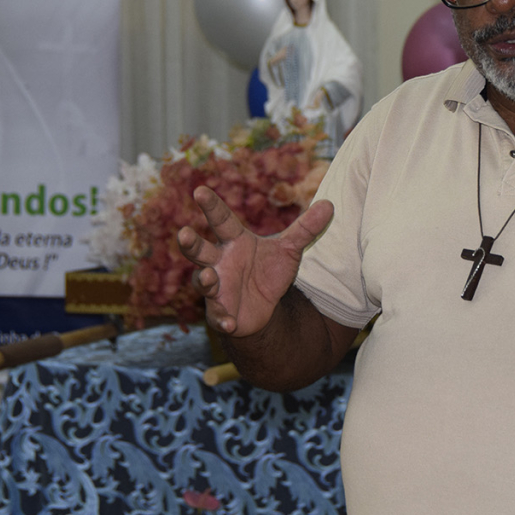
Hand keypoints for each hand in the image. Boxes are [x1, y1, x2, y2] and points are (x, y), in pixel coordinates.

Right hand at [177, 185, 333, 336]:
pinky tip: (229, 323)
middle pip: (199, 249)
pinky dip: (222, 319)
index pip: (221, 220)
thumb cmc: (268, 271)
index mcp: (234, 241)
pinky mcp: (220, 313)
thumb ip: (306, 229)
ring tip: (210, 277)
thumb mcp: (289, 250)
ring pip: (203, 281)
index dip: (211, 206)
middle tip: (183, 233)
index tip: (199, 190)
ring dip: (204, 280)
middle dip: (190, 243)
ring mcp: (216, 288)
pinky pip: (218, 316)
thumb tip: (331, 204)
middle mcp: (218, 262)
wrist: (263, 307)